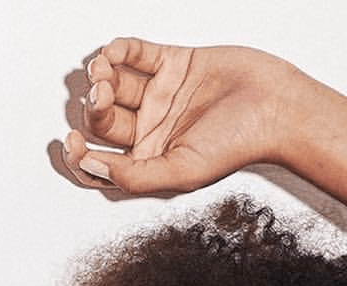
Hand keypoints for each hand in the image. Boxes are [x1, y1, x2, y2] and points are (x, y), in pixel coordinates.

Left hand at [65, 39, 301, 196]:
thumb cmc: (239, 145)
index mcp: (152, 161)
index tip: (72, 144)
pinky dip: (118, 49)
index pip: (102, 164)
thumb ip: (135, 176)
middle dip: (95, 109)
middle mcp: (152, 130)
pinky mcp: (170, 62)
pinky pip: (133, 52)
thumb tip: (94, 169)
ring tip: (106, 72)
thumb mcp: (182, 172)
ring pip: (113, 84)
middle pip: (103, 122)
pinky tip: (116, 52)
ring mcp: (159, 95)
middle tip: (103, 98)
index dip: (80, 157)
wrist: (273, 106)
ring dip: (101, 75)